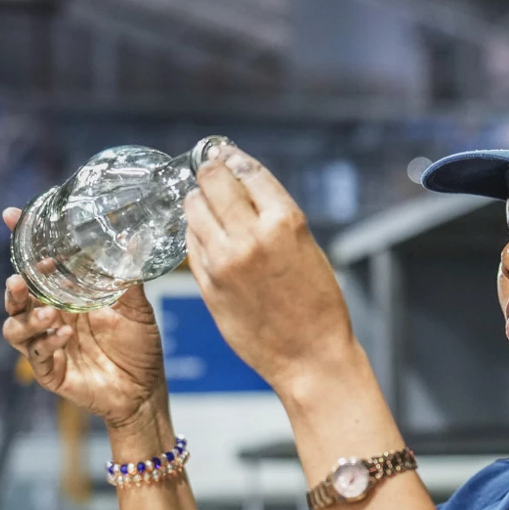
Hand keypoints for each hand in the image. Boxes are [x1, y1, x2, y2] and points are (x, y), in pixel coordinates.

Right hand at [0, 207, 166, 427]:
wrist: (145, 389)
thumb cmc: (139, 346)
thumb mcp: (136, 308)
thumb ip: (128, 278)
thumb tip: (134, 240)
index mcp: (66, 296)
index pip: (36, 267)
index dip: (21, 242)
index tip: (10, 217)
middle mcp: (51, 317)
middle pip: (15, 298)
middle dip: (13, 288)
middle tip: (21, 280)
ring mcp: (47, 344)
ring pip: (14, 328)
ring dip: (27, 318)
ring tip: (49, 314)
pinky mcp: (50, 371)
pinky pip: (36, 355)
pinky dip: (47, 342)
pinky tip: (64, 335)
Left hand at [185, 143, 357, 403]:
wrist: (310, 357)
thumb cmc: (318, 306)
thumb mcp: (307, 248)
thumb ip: (274, 217)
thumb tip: (241, 188)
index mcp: (284, 221)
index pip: (246, 170)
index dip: (230, 157)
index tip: (221, 152)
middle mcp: (250, 236)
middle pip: (211, 181)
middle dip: (208, 172)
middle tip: (207, 171)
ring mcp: (224, 260)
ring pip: (192, 209)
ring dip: (197, 202)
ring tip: (206, 206)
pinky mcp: (208, 284)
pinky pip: (191, 243)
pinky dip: (196, 234)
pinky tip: (207, 236)